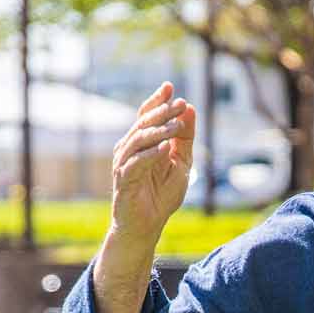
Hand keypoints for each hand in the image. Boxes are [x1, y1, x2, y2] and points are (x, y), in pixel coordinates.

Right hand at [108, 81, 195, 244]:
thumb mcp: (181, 163)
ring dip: (159, 131)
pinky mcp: (124, 180)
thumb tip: (190, 109)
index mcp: (141, 143)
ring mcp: (124, 163)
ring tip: (176, 125)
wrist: (147, 226)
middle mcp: (129, 149)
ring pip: (139, 140)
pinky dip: (151, 154)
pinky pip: (136, 163)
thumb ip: (185, 139)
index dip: (157, 100)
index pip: (147, 116)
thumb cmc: (161, 195)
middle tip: (179, 103)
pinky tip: (166, 147)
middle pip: (143, 124)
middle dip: (162, 112)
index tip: (170, 86)